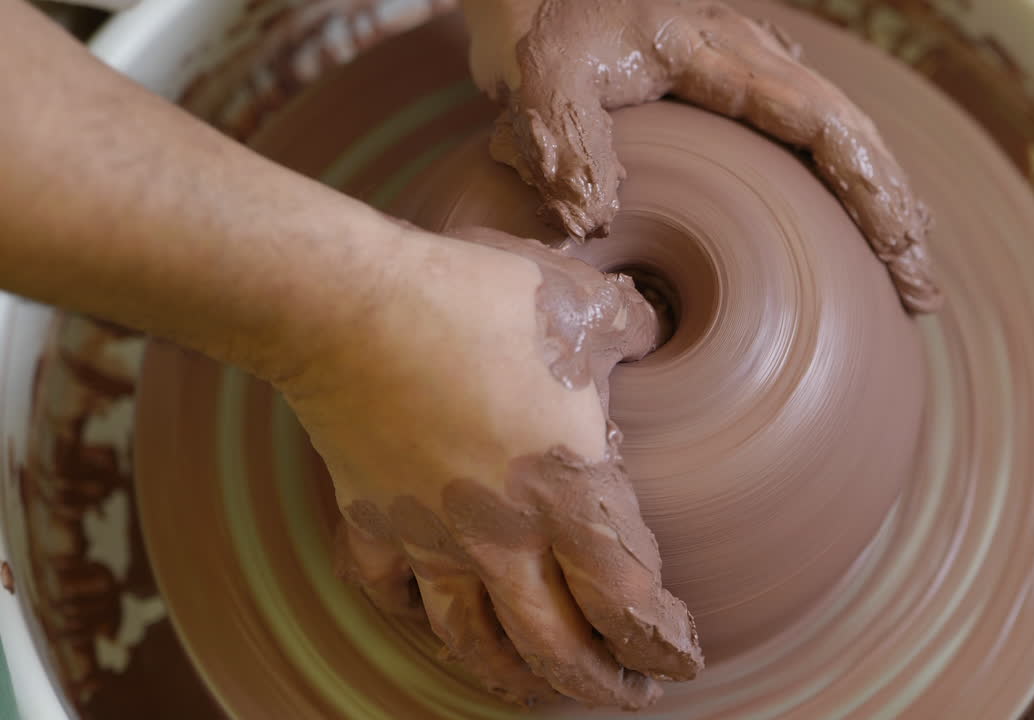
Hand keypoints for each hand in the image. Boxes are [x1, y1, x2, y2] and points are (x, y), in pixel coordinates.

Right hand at [285, 226, 702, 708]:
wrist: (352, 306)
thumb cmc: (476, 303)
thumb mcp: (584, 304)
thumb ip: (635, 328)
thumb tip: (656, 329)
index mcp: (566, 494)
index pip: (628, 600)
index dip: (661, 643)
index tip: (681, 662)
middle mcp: (500, 536)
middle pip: (554, 644)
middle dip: (596, 683)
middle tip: (624, 696)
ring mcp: (429, 536)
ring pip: (470, 638)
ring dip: (507, 674)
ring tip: (531, 692)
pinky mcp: (370, 518)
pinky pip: (388, 592)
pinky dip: (410, 616)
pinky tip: (426, 620)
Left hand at [463, 0, 939, 312]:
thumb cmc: (535, 22)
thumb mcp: (541, 76)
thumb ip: (570, 142)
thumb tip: (598, 223)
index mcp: (720, 53)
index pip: (821, 120)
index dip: (867, 185)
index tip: (899, 246)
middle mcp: (750, 57)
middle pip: (850, 134)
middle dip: (895, 211)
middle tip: (922, 289)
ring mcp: (745, 70)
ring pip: (837, 136)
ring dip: (880, 203)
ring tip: (911, 272)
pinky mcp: (731, 87)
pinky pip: (806, 137)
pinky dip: (843, 185)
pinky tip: (860, 229)